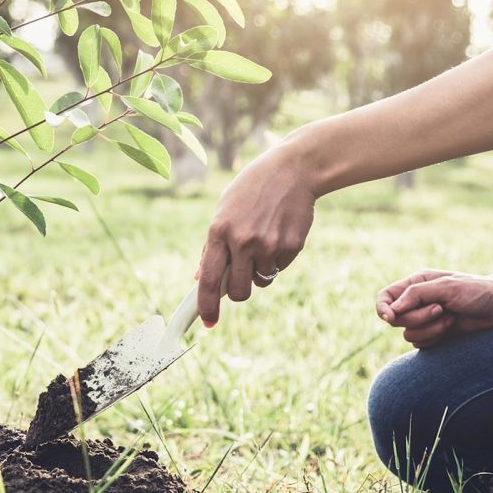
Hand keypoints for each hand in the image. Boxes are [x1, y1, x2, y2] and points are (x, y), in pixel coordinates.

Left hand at [197, 146, 315, 325]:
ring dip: (259, 271)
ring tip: (263, 240)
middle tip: (241, 278)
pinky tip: (279, 233)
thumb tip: (199, 278)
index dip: (206, 306)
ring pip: (261, 281)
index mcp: (219, 231)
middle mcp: (243, 241)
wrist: (292, 170)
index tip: (208, 322)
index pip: (209, 280)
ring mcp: (269, 244)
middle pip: (238, 292)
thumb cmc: (252, 190)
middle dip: (238, 292)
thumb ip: (212, 245)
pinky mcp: (291, 246)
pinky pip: (279, 268)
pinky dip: (277, 259)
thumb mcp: (224, 210)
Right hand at [376, 270, 492, 347]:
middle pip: (395, 319)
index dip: (382, 308)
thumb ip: (416, 294)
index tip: (390, 317)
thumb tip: (392, 310)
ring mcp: (425, 320)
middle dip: (417, 318)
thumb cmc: (478, 291)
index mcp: (416, 284)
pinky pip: (420, 344)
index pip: (385, 298)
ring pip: (408, 334)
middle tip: (440, 310)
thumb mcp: (446, 287)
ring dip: (429, 329)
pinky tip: (452, 328)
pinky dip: (434, 338)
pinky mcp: (435, 335)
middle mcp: (417, 302)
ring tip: (450, 319)